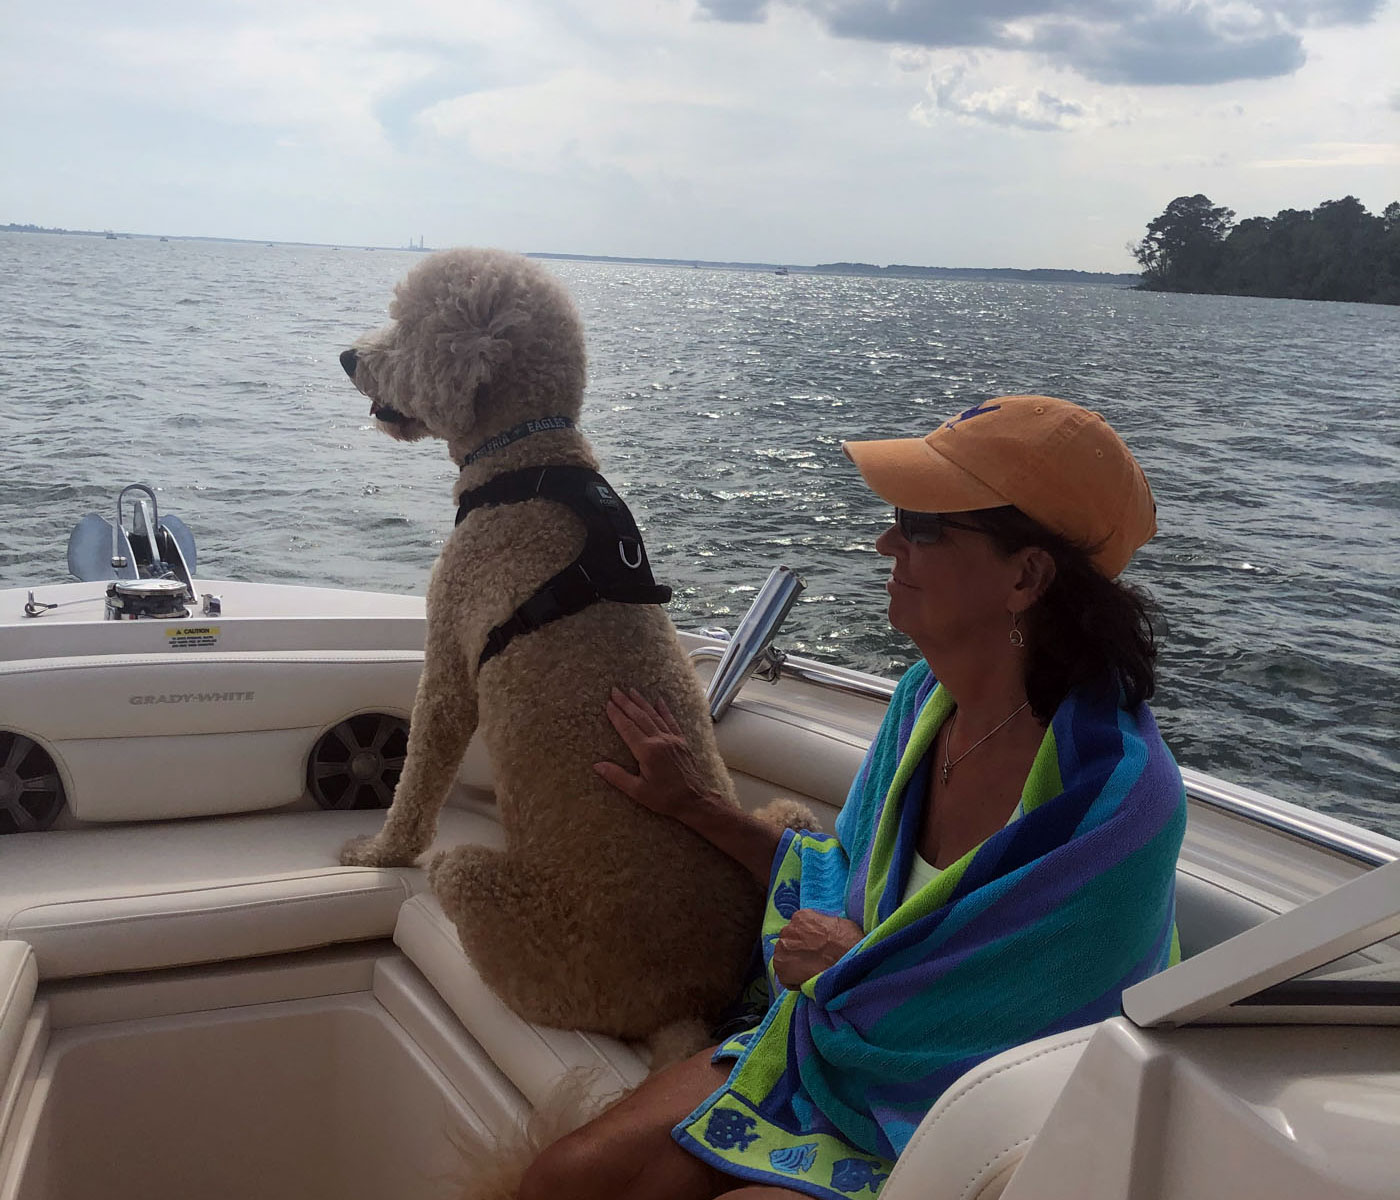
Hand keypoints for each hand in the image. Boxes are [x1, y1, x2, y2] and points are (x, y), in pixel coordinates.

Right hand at [594, 688, 717, 819]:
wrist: (694, 800)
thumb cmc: (665, 798)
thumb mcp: (638, 791)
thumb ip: (617, 776)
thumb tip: (597, 765)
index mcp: (647, 752)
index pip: (628, 729)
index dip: (617, 715)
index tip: (608, 703)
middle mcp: (660, 741)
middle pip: (640, 717)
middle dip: (626, 703)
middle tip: (615, 690)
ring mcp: (672, 739)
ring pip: (654, 716)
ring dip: (642, 702)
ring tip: (632, 690)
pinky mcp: (681, 742)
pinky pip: (671, 721)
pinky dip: (664, 710)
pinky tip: (659, 700)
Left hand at [771, 909, 864, 988]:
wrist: (848, 960)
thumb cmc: (849, 943)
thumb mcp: (838, 923)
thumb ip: (822, 924)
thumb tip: (822, 931)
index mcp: (801, 916)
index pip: (797, 928)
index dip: (806, 941)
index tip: (815, 949)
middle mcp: (788, 929)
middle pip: (789, 942)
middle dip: (798, 952)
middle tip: (812, 961)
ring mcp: (783, 947)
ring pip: (784, 958)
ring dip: (794, 966)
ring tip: (811, 972)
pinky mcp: (780, 966)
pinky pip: (784, 976)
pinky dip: (793, 981)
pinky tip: (807, 981)